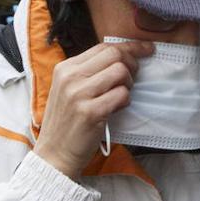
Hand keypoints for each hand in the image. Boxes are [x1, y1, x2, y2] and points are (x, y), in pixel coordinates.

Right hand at [33, 41, 153, 177]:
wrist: (54, 153)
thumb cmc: (67, 122)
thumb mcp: (68, 89)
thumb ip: (89, 73)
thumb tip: (122, 58)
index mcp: (65, 68)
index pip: (103, 47)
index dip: (129, 47)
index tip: (146, 49)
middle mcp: (70, 77)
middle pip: (114, 55)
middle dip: (132, 63)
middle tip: (133, 77)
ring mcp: (79, 94)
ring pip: (120, 72)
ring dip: (128, 83)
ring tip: (120, 96)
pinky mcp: (90, 112)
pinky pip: (122, 95)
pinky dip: (125, 101)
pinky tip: (117, 108)